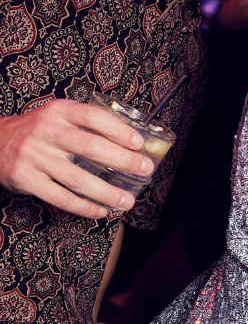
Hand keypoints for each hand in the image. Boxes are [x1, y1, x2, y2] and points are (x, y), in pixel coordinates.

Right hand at [0, 99, 151, 216]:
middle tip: (145, 171)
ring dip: (107, 193)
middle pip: (91, 148)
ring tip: (127, 201)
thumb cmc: (38, 131)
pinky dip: (84, 207)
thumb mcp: (58, 117)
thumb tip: (133, 143)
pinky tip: (100, 211)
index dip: (119, 130)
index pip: (93, 117)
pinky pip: (61, 197)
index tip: (139, 143)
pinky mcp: (25, 178)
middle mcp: (46, 131)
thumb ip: (87, 124)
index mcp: (58, 112)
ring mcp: (34, 156)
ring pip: (78, 178)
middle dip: (123, 162)